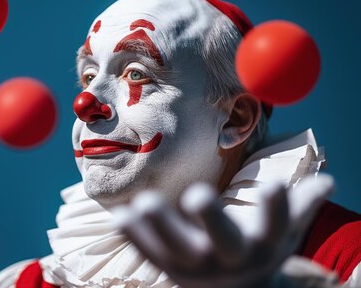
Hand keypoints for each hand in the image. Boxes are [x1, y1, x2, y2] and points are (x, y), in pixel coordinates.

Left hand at [113, 174, 333, 287]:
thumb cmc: (259, 251)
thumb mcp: (283, 234)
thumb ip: (300, 207)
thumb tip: (329, 180)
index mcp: (259, 246)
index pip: (273, 227)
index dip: (276, 208)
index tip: (276, 183)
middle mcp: (226, 258)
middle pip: (219, 240)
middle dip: (210, 218)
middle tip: (195, 194)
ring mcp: (193, 266)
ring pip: (175, 248)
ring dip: (157, 227)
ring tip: (142, 203)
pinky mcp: (167, 267)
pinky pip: (149, 253)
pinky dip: (133, 237)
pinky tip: (118, 217)